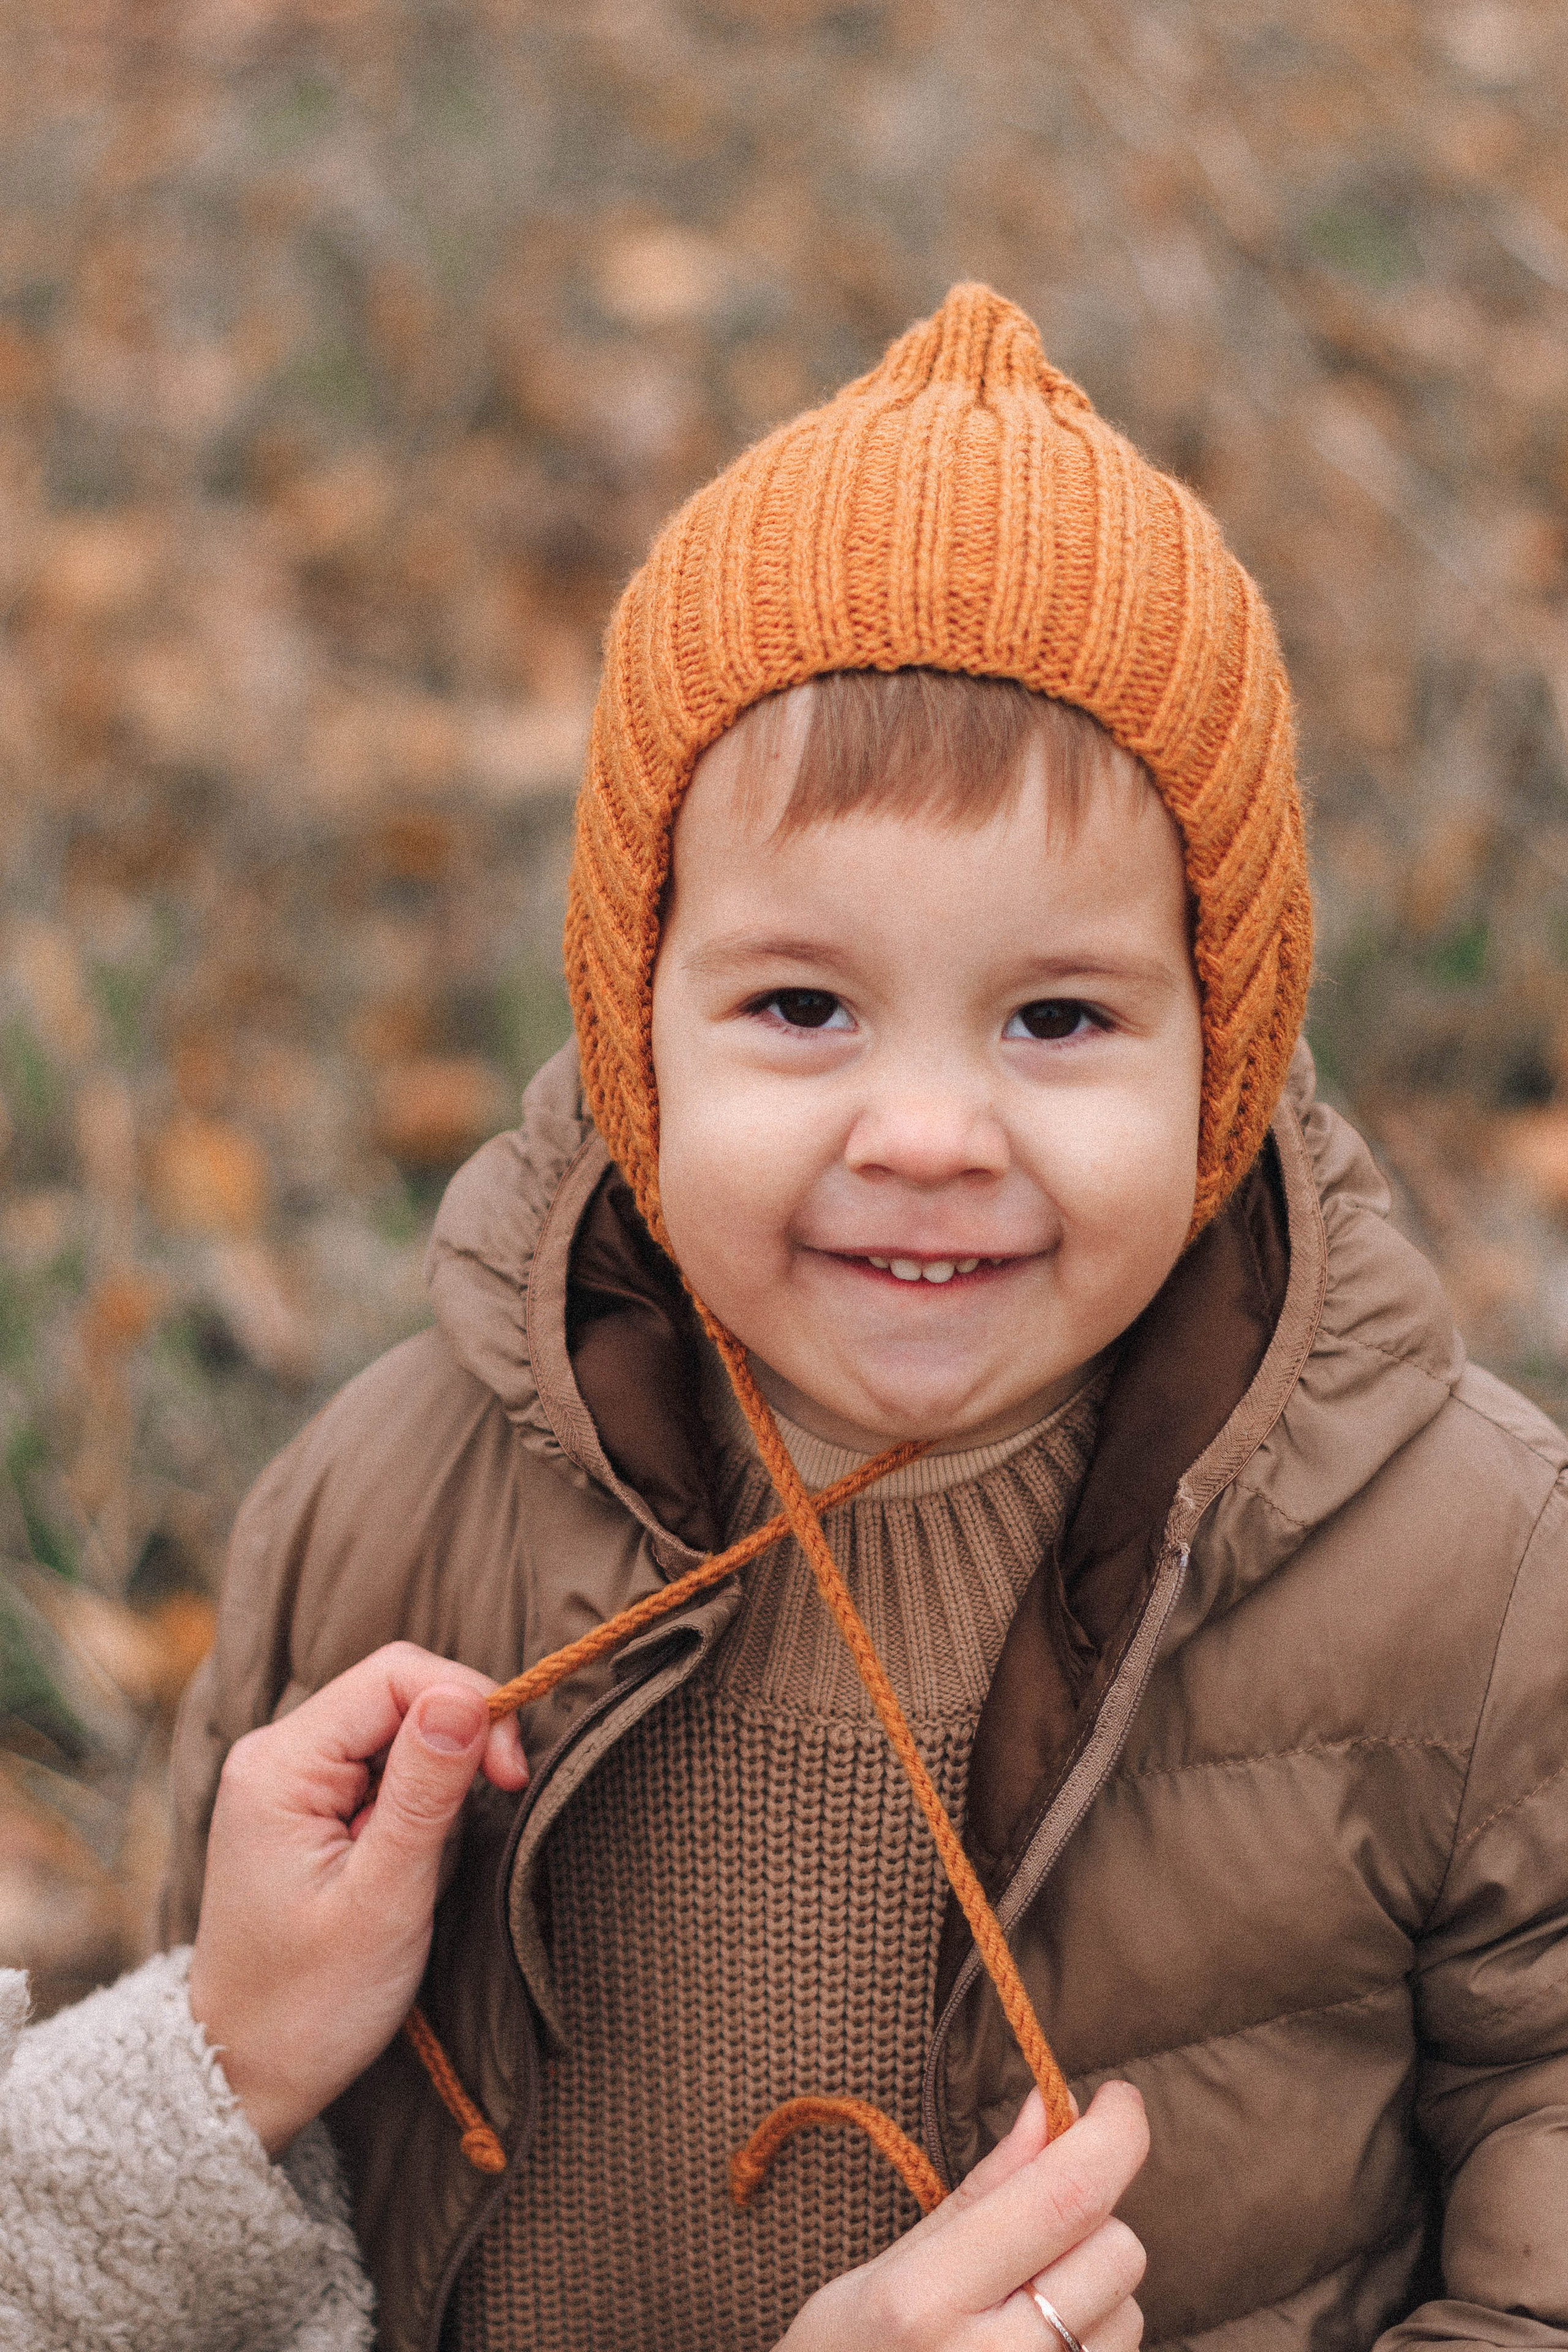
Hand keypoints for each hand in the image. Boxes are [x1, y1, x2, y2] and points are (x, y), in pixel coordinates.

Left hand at [187, 1641, 527, 2154]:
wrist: (245, 2076)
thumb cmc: (310, 2005)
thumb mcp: (384, 1899)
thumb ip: (425, 1792)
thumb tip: (468, 1694)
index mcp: (278, 1765)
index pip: (394, 1675)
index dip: (468, 1703)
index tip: (510, 1776)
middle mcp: (275, 1755)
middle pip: (397, 1695)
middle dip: (458, 1746)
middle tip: (494, 1811)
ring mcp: (288, 1781)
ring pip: (397, 1733)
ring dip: (439, 1787)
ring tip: (428, 1866)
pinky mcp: (307, 1808)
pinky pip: (384, 1772)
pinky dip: (418, 1810)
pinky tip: (412, 1866)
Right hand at [780, 2082, 1147, 2351]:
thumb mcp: (888, 2269)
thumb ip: (981, 2192)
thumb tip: (1048, 2108)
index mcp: (928, 2298)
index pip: (1065, 2196)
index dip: (1112, 2135)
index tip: (1118, 2098)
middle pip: (1116, 2252)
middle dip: (1093, 2219)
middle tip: (1037, 2228)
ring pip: (1128, 2315)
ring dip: (1095, 2295)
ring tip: (1022, 2311)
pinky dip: (1090, 2343)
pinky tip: (1032, 2350)